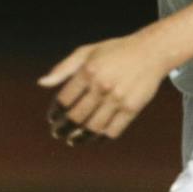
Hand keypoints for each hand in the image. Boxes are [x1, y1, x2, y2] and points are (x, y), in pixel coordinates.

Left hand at [39, 31, 171, 145]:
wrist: (150, 51)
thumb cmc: (114, 51)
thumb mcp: (86, 52)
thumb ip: (62, 69)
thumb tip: (41, 83)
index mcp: (88, 71)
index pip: (64, 99)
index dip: (55, 112)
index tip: (52, 118)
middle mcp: (102, 86)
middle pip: (76, 116)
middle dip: (63, 128)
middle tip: (57, 133)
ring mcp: (118, 99)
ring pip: (93, 127)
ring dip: (79, 137)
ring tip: (72, 140)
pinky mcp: (133, 108)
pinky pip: (113, 130)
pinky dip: (101, 138)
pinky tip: (93, 138)